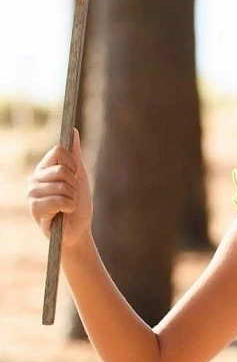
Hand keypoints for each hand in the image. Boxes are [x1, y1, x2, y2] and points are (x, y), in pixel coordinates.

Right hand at [27, 129, 92, 251]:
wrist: (78, 231)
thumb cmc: (78, 205)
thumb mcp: (79, 176)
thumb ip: (74, 154)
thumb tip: (72, 130)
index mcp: (44, 168)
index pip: (59, 151)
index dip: (73, 164)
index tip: (76, 175)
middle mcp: (35, 178)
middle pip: (62, 169)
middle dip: (75, 185)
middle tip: (72, 196)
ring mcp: (32, 193)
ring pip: (62, 185)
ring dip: (72, 198)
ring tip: (68, 206)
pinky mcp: (35, 208)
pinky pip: (58, 200)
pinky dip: (68, 207)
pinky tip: (64, 213)